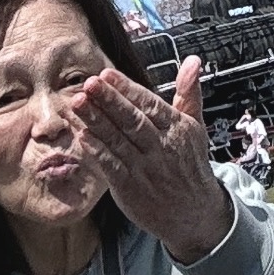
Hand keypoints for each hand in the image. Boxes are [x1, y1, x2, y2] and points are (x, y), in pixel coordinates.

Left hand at [64, 59, 234, 263]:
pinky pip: (111, 166)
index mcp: (176, 129)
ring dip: (96, 121)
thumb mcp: (195, 126)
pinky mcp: (130, 188)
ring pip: (118, 141)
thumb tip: (193, 61)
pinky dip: (97, 151)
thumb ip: (189, 93)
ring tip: (78, 102)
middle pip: (132, 121)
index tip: (107, 73)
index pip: (149, 104)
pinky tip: (82, 136)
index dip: (127, 89)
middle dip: (109, 101)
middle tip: (89, 83)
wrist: (195, 213)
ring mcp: (145, 169)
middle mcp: (161, 148)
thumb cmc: (191, 164)